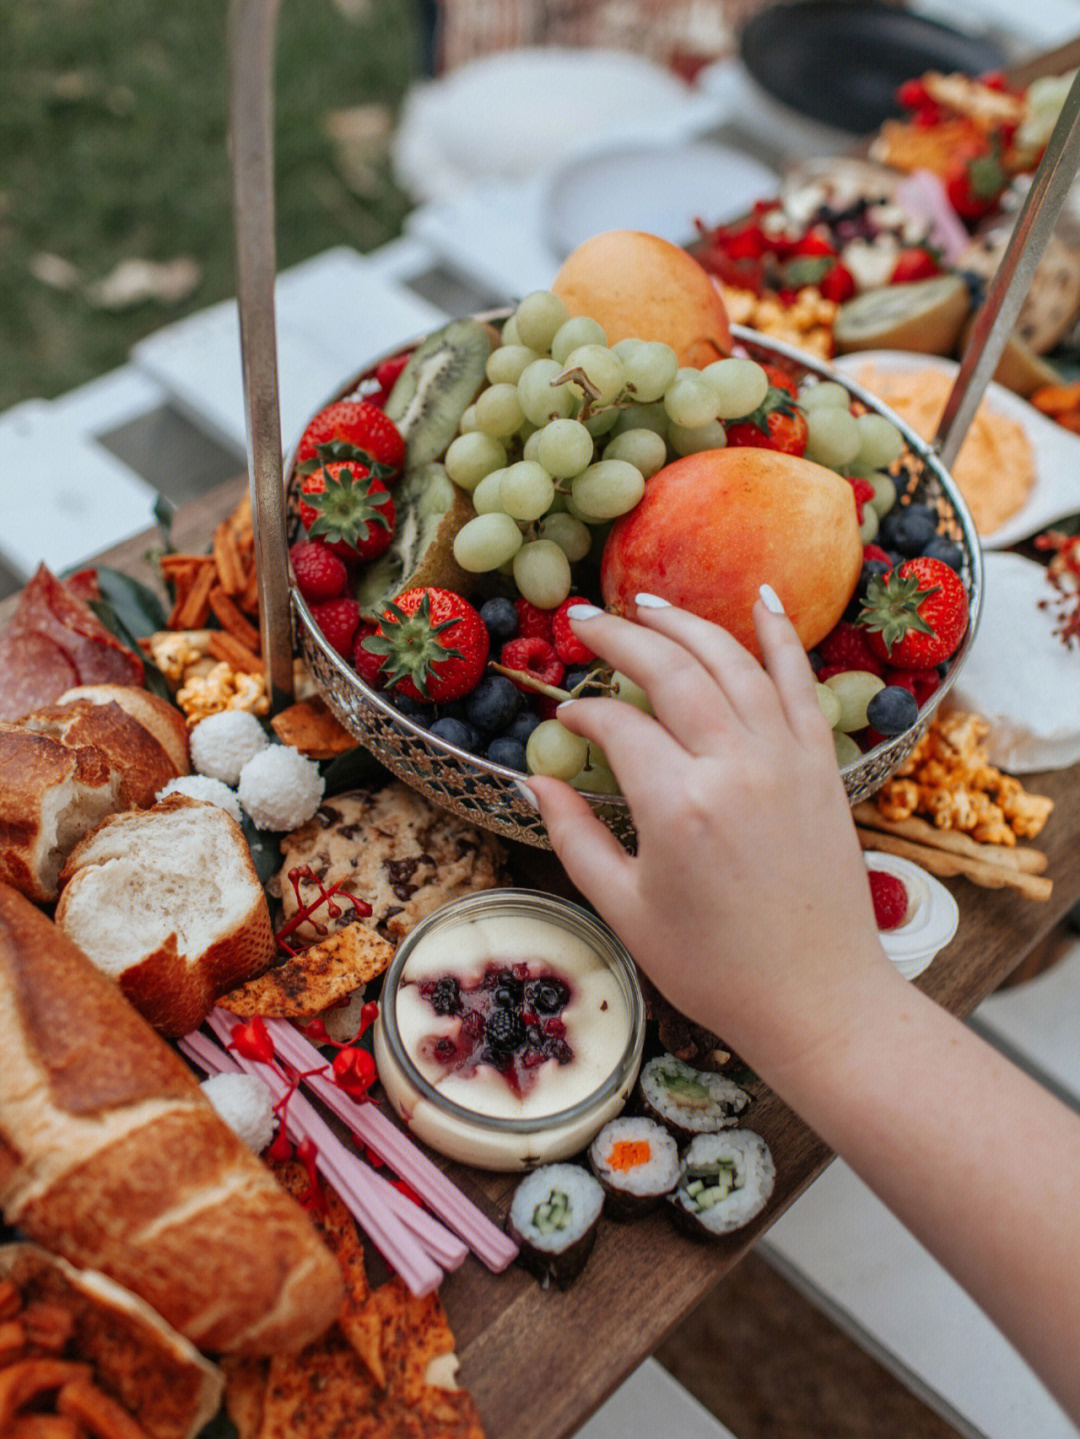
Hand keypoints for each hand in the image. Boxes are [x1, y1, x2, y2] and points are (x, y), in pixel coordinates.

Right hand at [527, 591, 895, 1072]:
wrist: (816, 998)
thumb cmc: (713, 967)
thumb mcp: (625, 910)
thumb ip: (575, 838)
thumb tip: (534, 784)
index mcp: (676, 805)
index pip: (617, 728)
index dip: (582, 717)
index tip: (563, 721)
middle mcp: (733, 765)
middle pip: (671, 671)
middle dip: (620, 639)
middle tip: (584, 621)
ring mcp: (786, 759)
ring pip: (732, 662)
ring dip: (686, 623)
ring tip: (647, 603)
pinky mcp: (821, 766)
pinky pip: (801, 684)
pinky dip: (781, 637)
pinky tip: (761, 599)